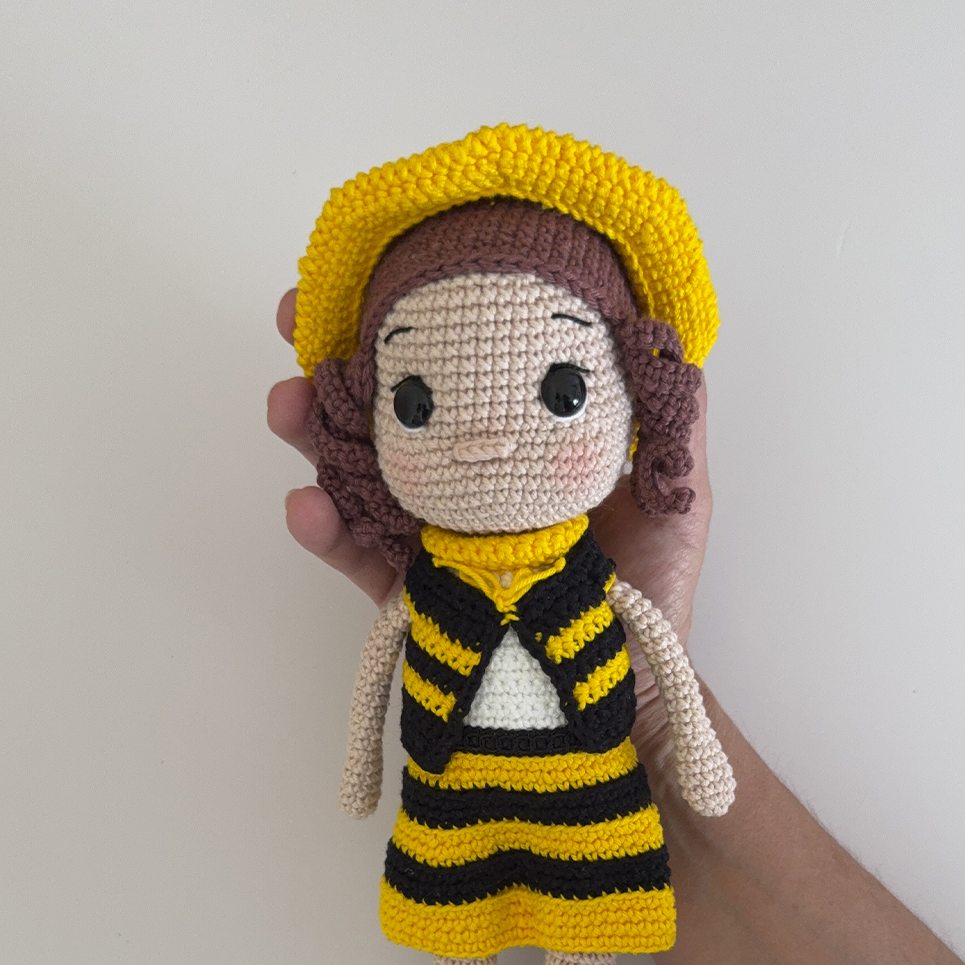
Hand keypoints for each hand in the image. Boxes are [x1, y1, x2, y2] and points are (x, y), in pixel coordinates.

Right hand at [267, 288, 713, 638]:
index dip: (418, 324)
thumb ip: (670, 422)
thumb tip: (662, 333)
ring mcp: (433, 536)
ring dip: (311, 435)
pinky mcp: (414, 596)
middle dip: (335, 364)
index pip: (463, 373)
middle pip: (388, 413)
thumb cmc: (655, 589)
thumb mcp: (677, 492)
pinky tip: (305, 505)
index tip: (377, 276)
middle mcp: (466, 482)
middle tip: (294, 327)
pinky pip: (358, 559)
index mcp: (517, 448)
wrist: (632, 688)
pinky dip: (325, 531)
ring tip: (288, 407)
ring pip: (356, 474)